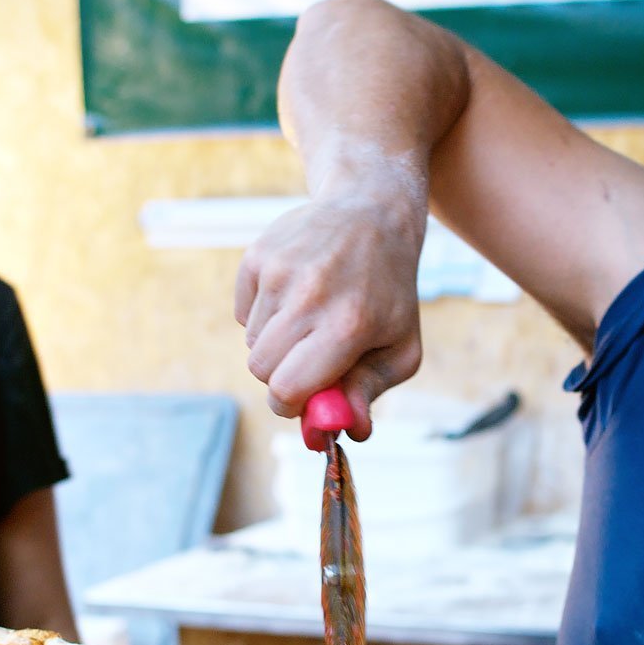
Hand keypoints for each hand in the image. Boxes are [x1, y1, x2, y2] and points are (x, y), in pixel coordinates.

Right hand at [236, 188, 425, 438]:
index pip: (288, 389)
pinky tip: (294, 294)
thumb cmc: (389, 290)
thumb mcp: (400, 345)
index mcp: (348, 325)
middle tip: (308, 360)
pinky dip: (263, 315)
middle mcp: (309, 296)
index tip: (302, 400)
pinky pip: (243, 313)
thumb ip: (369, 392)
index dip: (290, 404)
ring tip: (309, 317)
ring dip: (276, 343)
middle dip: (281, 376)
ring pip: (252, 342)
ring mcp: (279, 272)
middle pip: (262, 369)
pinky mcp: (258, 256)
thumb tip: (347, 433)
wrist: (371, 211)